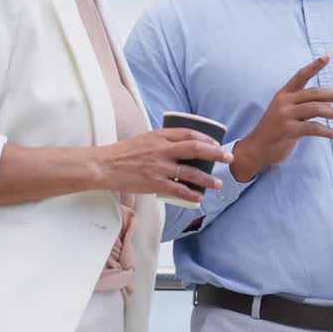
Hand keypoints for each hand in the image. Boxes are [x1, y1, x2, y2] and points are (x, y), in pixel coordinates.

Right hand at [96, 128, 231, 204]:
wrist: (104, 165)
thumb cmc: (123, 152)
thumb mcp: (145, 139)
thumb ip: (163, 141)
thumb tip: (181, 145)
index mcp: (160, 135)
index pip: (189, 133)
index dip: (207, 138)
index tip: (217, 144)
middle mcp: (162, 149)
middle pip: (196, 149)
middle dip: (216, 154)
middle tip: (228, 158)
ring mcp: (159, 167)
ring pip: (191, 172)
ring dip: (208, 179)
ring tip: (218, 183)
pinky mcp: (154, 183)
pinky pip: (178, 190)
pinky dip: (191, 194)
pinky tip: (199, 197)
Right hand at [229, 55, 332, 182]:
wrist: (256, 149)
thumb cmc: (276, 131)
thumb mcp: (289, 114)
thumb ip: (305, 107)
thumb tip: (330, 105)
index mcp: (284, 94)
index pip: (301, 75)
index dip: (315, 66)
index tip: (328, 56)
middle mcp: (284, 101)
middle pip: (315, 93)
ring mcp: (285, 115)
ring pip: (316, 109)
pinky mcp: (287, 129)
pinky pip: (313, 127)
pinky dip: (327, 131)